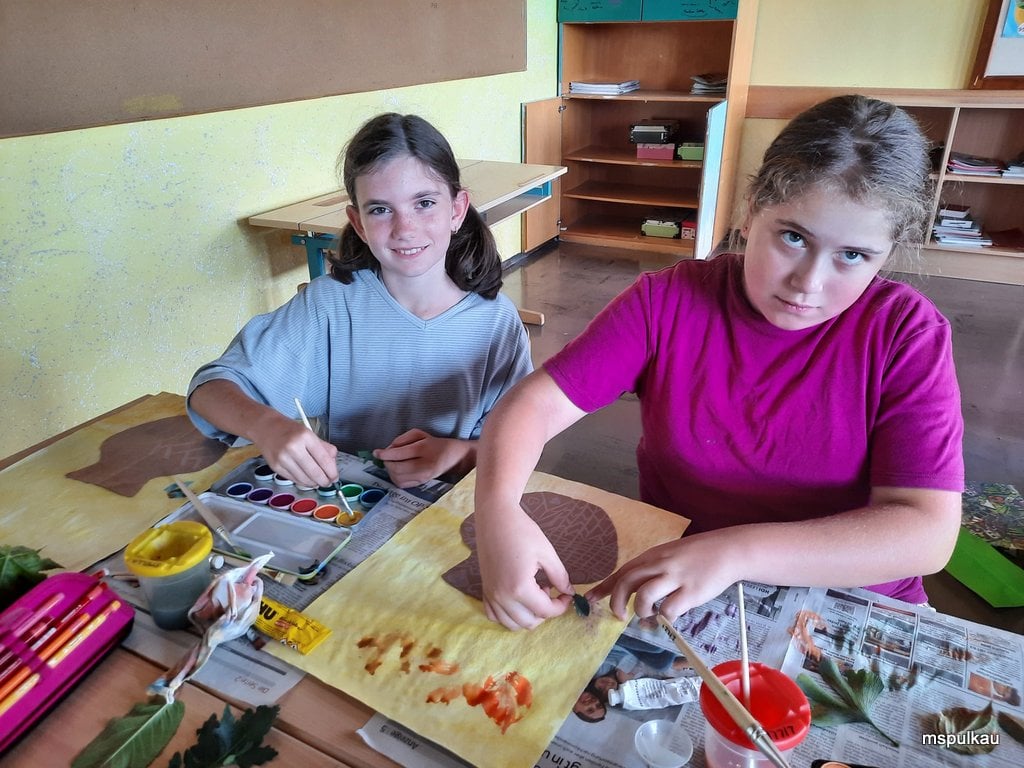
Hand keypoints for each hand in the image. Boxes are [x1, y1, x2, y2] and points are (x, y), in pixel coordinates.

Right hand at [250, 411, 338, 487]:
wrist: (265, 427)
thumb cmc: (289, 430)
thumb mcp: (310, 433)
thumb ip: (324, 448)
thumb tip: (333, 465)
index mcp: (305, 436)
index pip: (324, 459)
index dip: (332, 472)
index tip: (335, 477)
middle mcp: (293, 447)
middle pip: (314, 472)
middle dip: (324, 481)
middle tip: (328, 483)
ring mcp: (283, 458)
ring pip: (304, 478)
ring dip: (313, 483)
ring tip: (318, 482)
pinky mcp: (275, 466)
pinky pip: (293, 479)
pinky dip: (302, 482)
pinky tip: (307, 480)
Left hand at [373, 429, 468, 487]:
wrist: (454, 457)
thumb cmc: (435, 443)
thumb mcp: (420, 434)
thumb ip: (402, 439)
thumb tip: (388, 450)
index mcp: (424, 448)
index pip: (400, 453)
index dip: (385, 454)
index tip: (376, 452)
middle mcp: (424, 464)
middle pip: (397, 468)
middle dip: (387, 463)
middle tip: (385, 458)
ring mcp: (423, 476)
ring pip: (398, 478)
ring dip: (390, 471)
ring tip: (392, 463)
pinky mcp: (422, 483)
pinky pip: (402, 484)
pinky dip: (395, 478)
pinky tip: (397, 471)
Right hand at [476, 503, 572, 629]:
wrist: (495, 518)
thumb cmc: (522, 531)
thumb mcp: (547, 553)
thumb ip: (560, 576)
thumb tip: (569, 592)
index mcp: (519, 587)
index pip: (545, 611)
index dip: (561, 606)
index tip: (567, 595)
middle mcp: (502, 596)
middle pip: (530, 622)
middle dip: (545, 612)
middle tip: (550, 591)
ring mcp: (491, 595)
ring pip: (512, 624)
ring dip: (528, 616)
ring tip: (535, 593)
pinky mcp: (484, 590)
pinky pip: (495, 616)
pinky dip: (508, 615)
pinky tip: (518, 599)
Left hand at [588, 532, 737, 621]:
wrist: (727, 550)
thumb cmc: (697, 555)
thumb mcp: (668, 556)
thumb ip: (651, 570)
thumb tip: (634, 591)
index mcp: (651, 556)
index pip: (621, 572)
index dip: (604, 587)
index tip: (590, 600)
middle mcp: (659, 565)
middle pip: (626, 582)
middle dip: (615, 601)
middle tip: (619, 616)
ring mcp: (674, 578)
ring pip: (644, 596)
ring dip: (640, 610)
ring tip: (648, 614)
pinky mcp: (690, 592)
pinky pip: (669, 609)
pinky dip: (664, 617)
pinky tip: (669, 616)